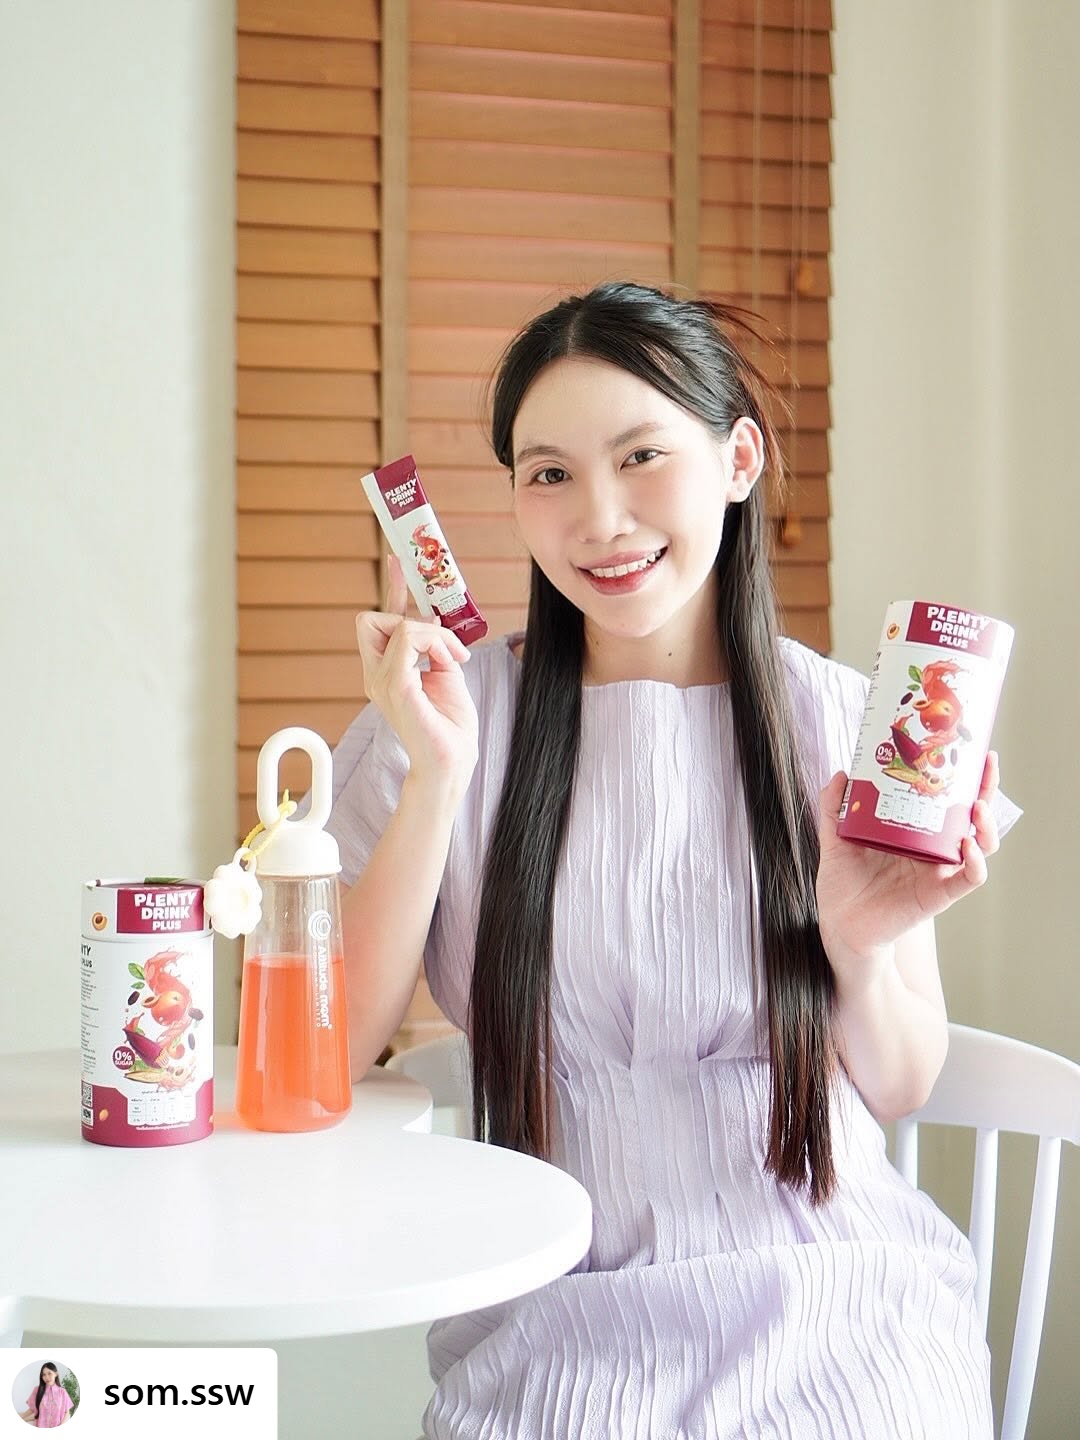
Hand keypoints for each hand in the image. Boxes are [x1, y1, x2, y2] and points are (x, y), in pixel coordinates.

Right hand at [355, 553, 478, 795]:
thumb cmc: (450, 727)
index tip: (399, 560)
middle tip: (447, 648)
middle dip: (416, 619)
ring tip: (453, 660)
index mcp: (386, 672)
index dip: (391, 588)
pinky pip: (409, 636)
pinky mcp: (395, 685)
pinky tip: (448, 662)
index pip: (378, 622)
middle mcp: (376, 675)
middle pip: (376, 618)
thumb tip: (435, 623)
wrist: (451, 764)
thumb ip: (435, 648)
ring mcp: (381, 681)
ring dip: (435, 635)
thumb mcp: (446, 674)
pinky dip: (434, 642)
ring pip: (400, 623)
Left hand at [816, 751, 1000, 971]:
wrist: (839, 922)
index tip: (973, 752)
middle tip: (987, 768)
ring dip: (986, 826)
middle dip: (986, 790)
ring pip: (980, 845)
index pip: (946, 799)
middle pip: (972, 816)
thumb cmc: (843, 882)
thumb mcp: (835, 838)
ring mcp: (939, 870)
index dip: (964, 777)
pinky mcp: (939, 894)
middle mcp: (932, 848)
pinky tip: (967, 847)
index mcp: (914, 830)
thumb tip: (840, 774)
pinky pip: (969, 878)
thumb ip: (835, 807)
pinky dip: (975, 863)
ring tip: (978, 808)